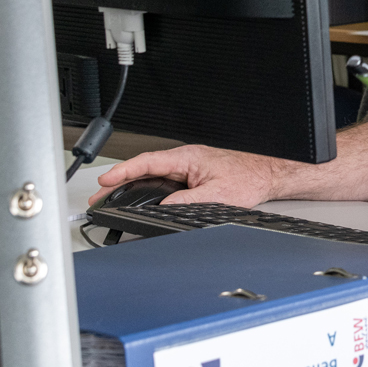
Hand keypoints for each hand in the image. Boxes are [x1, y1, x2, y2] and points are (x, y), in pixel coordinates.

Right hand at [89, 144, 281, 207]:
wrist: (267, 175)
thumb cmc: (249, 178)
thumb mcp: (216, 195)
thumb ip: (187, 202)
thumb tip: (164, 208)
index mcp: (188, 158)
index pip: (148, 162)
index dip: (124, 171)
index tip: (105, 180)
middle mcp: (186, 160)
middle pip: (145, 169)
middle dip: (120, 181)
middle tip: (99, 195)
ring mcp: (188, 168)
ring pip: (153, 176)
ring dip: (132, 186)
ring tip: (112, 198)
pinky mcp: (192, 177)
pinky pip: (164, 182)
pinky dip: (147, 189)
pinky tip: (138, 198)